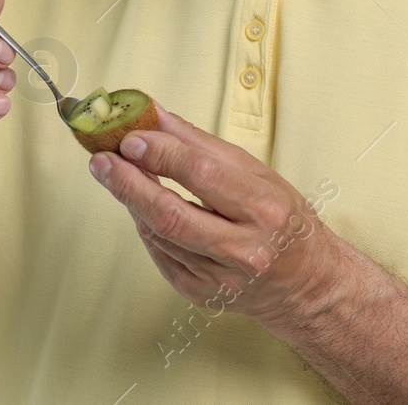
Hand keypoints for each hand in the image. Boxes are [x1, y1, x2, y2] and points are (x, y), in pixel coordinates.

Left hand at [88, 101, 348, 330]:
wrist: (306, 282)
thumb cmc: (281, 218)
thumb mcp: (254, 170)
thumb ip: (198, 142)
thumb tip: (153, 112)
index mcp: (264, 209)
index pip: (202, 175)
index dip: (161, 154)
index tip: (130, 137)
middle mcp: (245, 249)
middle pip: (171, 214)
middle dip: (128, 183)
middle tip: (101, 160)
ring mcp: (221, 278)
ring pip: (160, 234)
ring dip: (132, 201)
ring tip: (116, 174)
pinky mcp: (202, 294)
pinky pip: (160, 254)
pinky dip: (146, 226)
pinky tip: (142, 208)